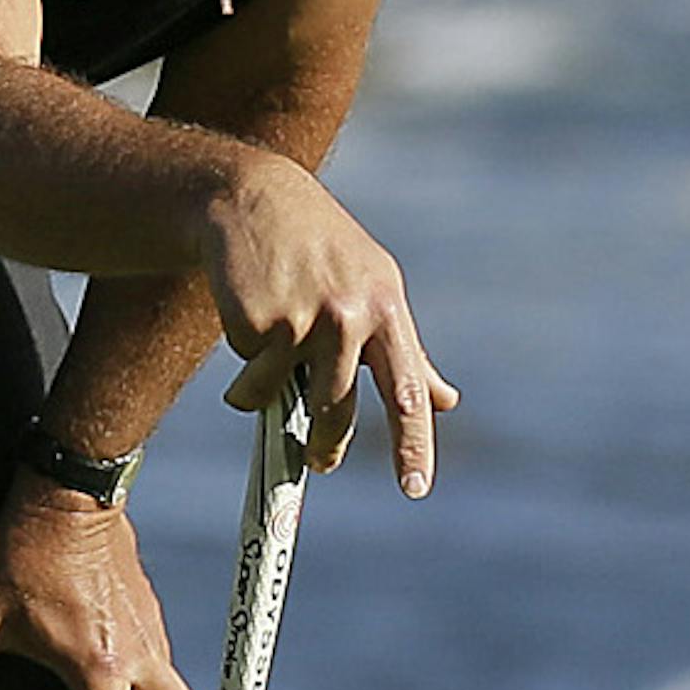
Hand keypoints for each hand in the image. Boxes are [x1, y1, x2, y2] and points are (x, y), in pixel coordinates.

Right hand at [199, 150, 458, 494]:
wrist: (253, 201)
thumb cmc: (320, 250)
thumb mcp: (375, 289)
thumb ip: (406, 351)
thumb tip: (445, 401)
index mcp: (387, 310)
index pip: (406, 391)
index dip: (413, 444)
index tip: (415, 489)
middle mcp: (352, 316)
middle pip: (340, 410)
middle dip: (327, 447)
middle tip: (320, 462)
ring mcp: (305, 319)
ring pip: (286, 399)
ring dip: (269, 403)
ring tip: (258, 381)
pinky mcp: (260, 323)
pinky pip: (251, 381)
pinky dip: (244, 373)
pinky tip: (245, 324)